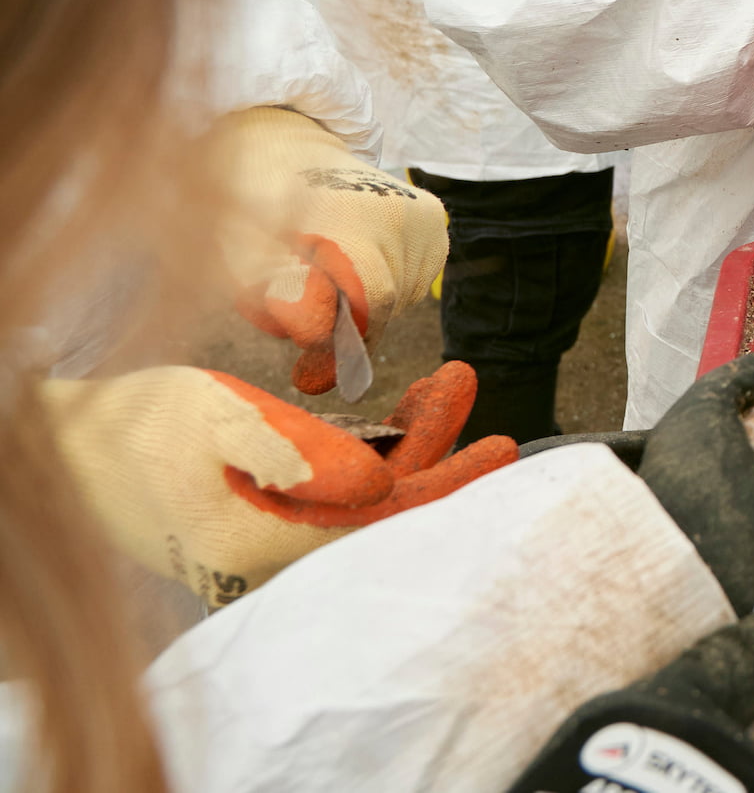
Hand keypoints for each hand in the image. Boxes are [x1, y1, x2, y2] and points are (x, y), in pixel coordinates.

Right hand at [43, 362, 512, 606]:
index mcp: (262, 544)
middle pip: (381, 512)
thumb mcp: (218, 416)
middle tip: (458, 381)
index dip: (448, 482)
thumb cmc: (135, 425)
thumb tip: (379, 484)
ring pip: (362, 502)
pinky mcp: (259, 530)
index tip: (501, 445)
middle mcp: (269, 562)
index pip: (383, 520)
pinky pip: (334, 501)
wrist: (61, 450)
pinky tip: (391, 419)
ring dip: (403, 445)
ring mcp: (263, 550)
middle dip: (432, 447)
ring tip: (433, 388)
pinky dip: (368, 457)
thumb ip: (300, 452)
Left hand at [217, 107, 447, 394]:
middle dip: (348, 324)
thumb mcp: (241, 257)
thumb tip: (316, 380)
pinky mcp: (435, 216)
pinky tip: (357, 262)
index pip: (372, 301)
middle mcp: (399, 212)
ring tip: (330, 277)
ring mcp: (423, 213)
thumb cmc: (251, 208)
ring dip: (368, 306)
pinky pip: (416, 279)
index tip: (308, 366)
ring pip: (405, 297)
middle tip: (307, 314)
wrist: (286, 152)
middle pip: (388, 304)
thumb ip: (276, 315)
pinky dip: (388, 287)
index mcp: (352, 217)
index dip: (342, 340)